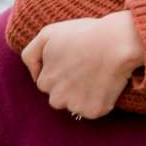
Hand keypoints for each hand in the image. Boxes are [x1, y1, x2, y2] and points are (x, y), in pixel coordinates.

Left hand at [20, 13, 142, 119]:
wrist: (115, 41)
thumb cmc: (83, 34)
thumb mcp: (47, 34)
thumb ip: (30, 55)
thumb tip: (34, 75)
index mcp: (44, 82)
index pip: (48, 85)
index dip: (61, 73)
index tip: (74, 63)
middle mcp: (56, 98)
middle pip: (61, 99)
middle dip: (70, 88)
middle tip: (87, 70)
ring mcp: (75, 106)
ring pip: (77, 106)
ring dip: (85, 96)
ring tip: (98, 76)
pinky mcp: (94, 111)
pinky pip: (96, 110)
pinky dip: (101, 101)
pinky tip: (107, 84)